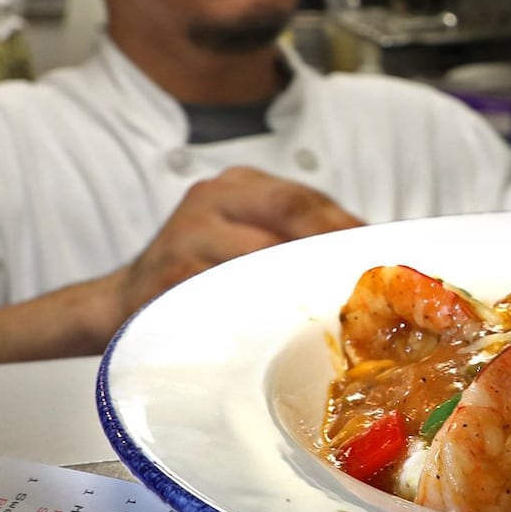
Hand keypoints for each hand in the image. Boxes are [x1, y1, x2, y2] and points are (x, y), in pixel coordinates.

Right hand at [106, 166, 363, 325]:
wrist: (126, 301)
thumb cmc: (204, 273)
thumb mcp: (246, 239)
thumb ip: (296, 239)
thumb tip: (370, 257)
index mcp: (238, 185)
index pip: (304, 198)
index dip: (347, 226)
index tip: (383, 254)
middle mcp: (212, 198)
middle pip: (289, 211)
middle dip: (333, 245)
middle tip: (367, 280)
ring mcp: (188, 234)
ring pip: (263, 254)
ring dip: (304, 280)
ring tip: (339, 305)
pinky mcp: (171, 275)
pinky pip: (229, 292)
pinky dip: (262, 308)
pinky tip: (286, 326)